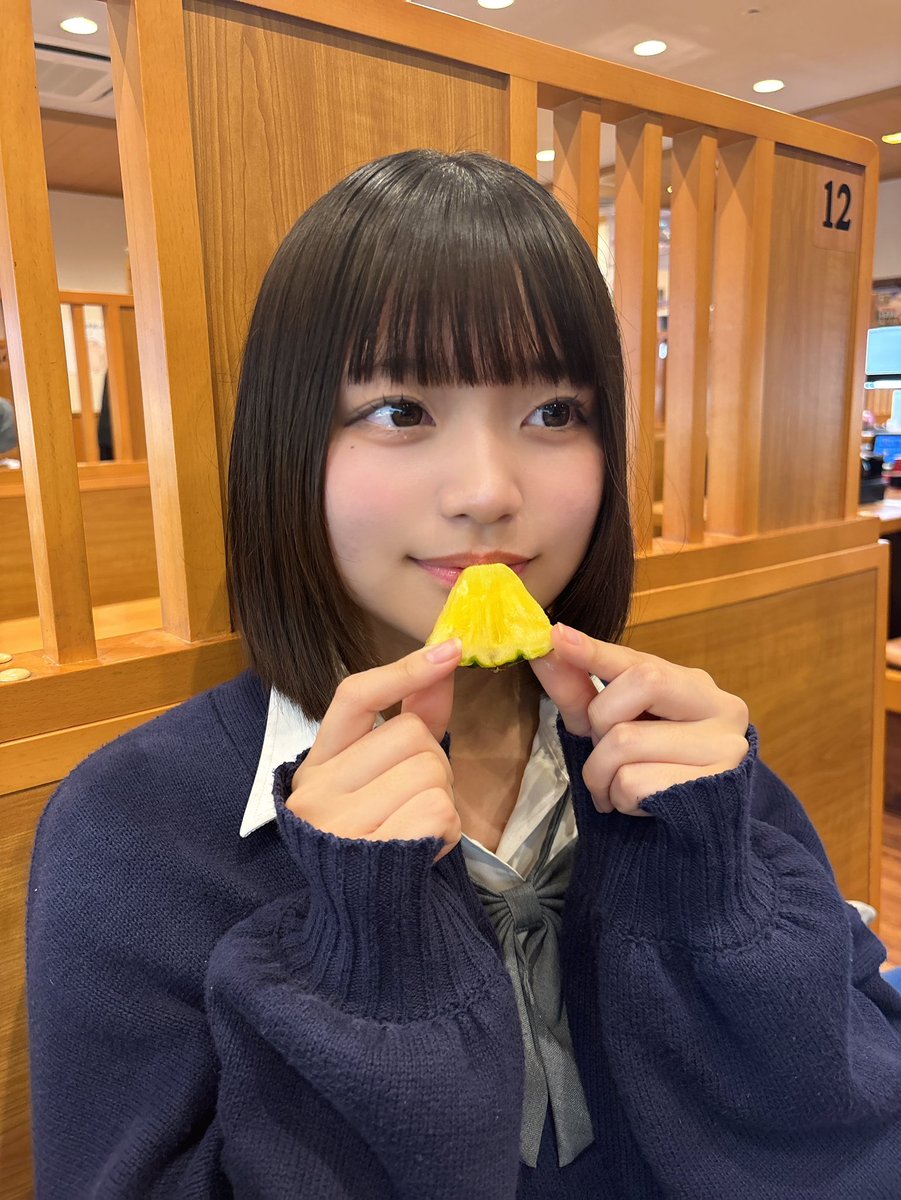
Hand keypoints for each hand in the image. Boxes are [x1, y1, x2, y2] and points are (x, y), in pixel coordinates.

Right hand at [288, 639, 462, 858]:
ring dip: (443, 800)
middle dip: (435, 763)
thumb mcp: (377, 777)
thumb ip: (411, 720)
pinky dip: (447, 832)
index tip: (449, 650)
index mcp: (315, 764)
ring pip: (431, 773)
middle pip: (412, 736)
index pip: (354, 697)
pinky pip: (440, 813)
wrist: (360, 920)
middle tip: (416, 799)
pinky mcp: (373, 855)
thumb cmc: (374, 835)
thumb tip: (444, 666)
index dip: (404, 671)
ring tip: (415, 826)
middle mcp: (316, 792)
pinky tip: (423, 848)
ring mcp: (340, 825)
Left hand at [529, 624, 748, 815]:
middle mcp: (721, 706)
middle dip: (600, 723)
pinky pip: (636, 782)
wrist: (694, 841)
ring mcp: (726, 746)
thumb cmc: (648, 774)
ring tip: (619, 789)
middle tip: (604, 754)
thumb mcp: (609, 728)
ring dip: (602, 775)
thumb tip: (546, 648)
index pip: (639, 659)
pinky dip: (622, 799)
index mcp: (693, 685)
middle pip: (642, 683)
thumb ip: (578, 690)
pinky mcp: (716, 787)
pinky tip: (642, 806)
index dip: (596, 650)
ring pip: (627, 741)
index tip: (558, 634)